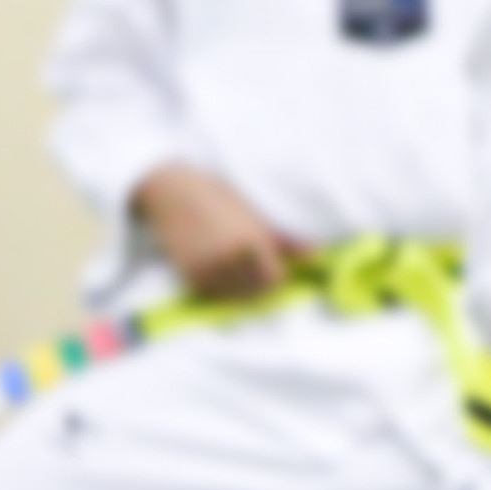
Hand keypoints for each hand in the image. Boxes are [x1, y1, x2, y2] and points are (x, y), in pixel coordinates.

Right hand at [131, 163, 303, 299]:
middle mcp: (228, 260)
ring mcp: (206, 271)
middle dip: (262, 283)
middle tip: (257, 266)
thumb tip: (316, 254)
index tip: (278, 266)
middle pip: (257, 291)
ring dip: (242, 288)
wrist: (174, 193)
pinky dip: (222, 289)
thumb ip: (286, 240)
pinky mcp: (189, 277)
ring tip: (238, 265)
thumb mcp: (256, 215)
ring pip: (235, 297)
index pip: (276, 279)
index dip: (279, 274)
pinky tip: (221, 269)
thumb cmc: (219, 198)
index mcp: (250, 242)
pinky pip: (214, 296)